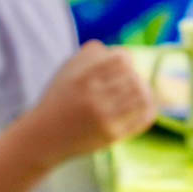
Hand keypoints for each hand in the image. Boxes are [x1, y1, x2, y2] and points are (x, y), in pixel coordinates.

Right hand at [26, 41, 155, 166]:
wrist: (44, 137)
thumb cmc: (60, 98)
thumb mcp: (66, 71)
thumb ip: (90, 54)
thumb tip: (126, 54)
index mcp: (82, 79)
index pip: (121, 59)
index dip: (126, 58)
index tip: (122, 64)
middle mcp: (92, 98)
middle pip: (133, 78)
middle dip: (135, 76)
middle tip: (131, 80)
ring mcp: (103, 118)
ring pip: (141, 97)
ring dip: (144, 91)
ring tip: (140, 92)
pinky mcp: (112, 135)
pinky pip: (143, 118)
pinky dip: (149, 108)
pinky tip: (144, 105)